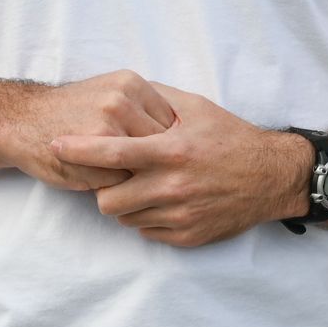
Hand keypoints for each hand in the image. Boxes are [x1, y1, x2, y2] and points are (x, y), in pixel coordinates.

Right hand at [0, 70, 176, 190]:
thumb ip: (144, 107)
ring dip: (141, 175)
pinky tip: (106, 180)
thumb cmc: (71, 111)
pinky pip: (122, 180)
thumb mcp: (111, 92)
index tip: (170, 156)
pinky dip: (119, 186)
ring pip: (145, 163)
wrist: (20, 121)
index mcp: (132, 83)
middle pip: (164, 142)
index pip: (174, 120)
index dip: (172, 142)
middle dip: (160, 161)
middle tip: (159, 174)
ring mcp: (107, 127)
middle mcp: (122, 100)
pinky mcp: (92, 154)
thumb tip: (184, 131)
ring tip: (131, 178)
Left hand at [50, 85, 312, 246]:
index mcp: (171, 151)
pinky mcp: (186, 236)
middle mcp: (172, 186)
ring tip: (144, 186)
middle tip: (117, 176)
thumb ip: (158, 99)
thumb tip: (126, 90)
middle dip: (105, 187)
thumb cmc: (231, 138)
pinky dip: (148, 218)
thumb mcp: (198, 108)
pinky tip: (164, 201)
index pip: (111, 153)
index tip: (56, 145)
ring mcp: (179, 215)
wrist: (271, 177)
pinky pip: (147, 232)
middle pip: (107, 200)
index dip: (78, 150)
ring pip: (125, 218)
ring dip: (127, 203)